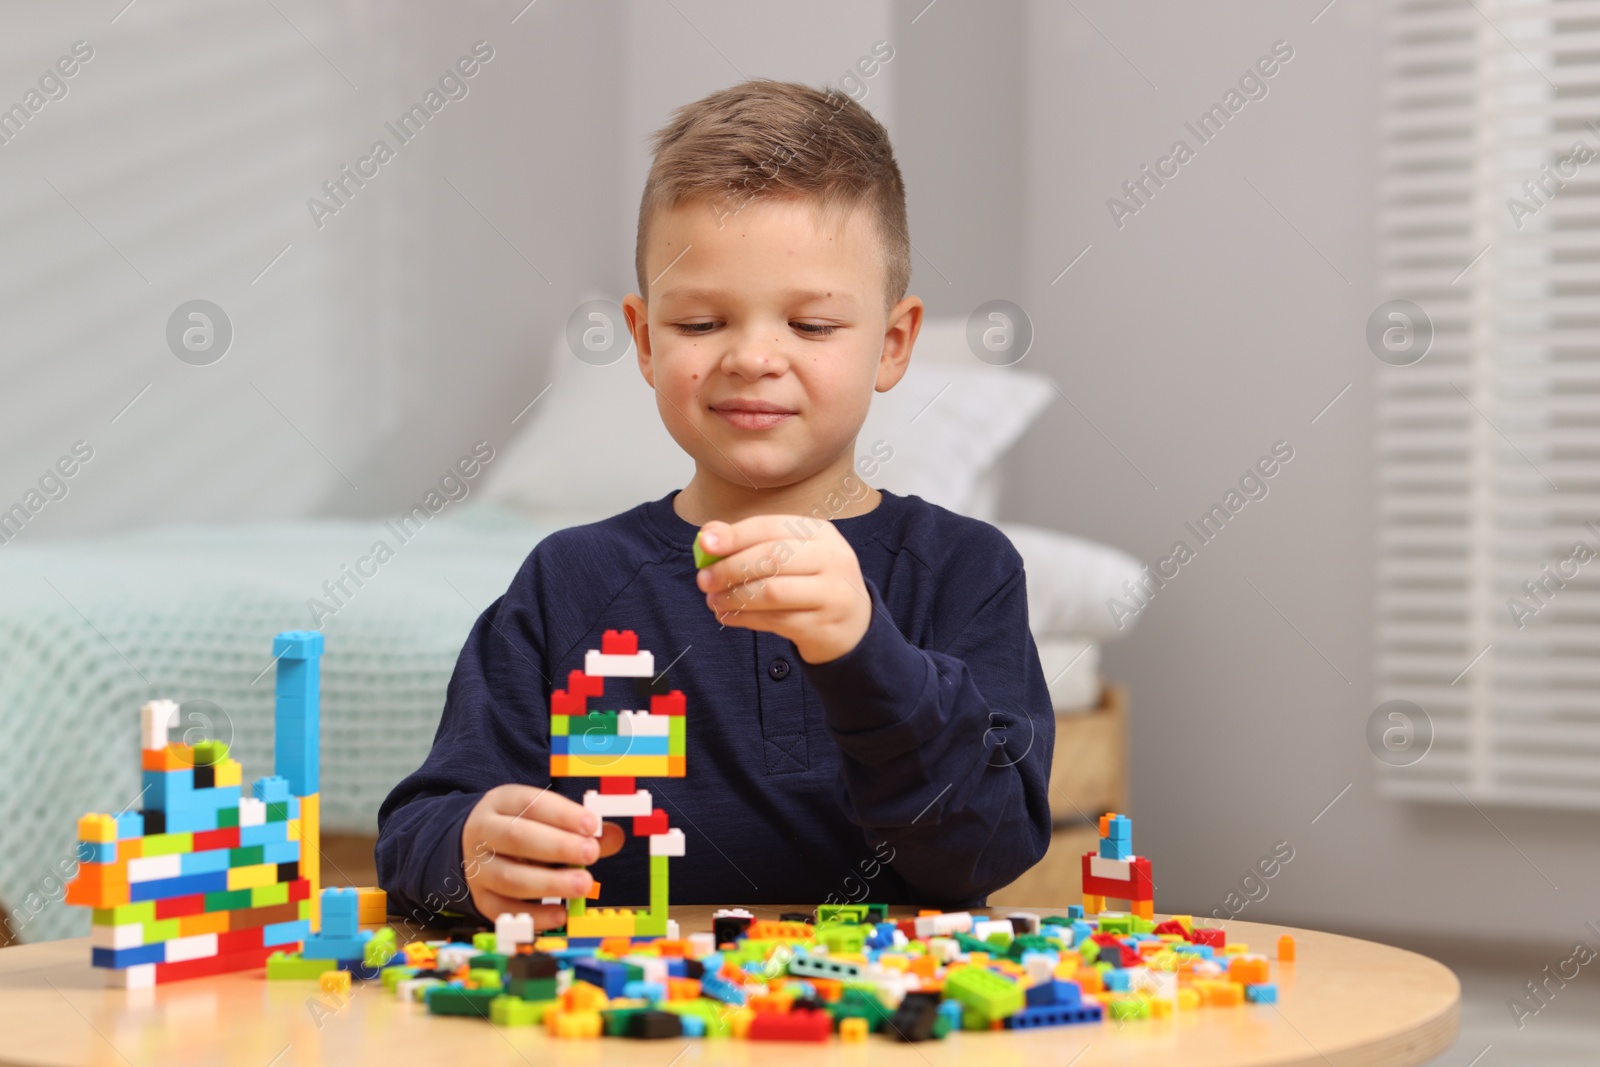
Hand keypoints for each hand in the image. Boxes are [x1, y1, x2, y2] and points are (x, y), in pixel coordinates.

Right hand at [460, 784, 623, 928]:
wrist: (474, 846)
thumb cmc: (523, 828)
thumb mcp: (545, 817)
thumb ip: (580, 828)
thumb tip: (614, 837)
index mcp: (502, 802)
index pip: (530, 803)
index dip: (562, 814)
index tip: (592, 825)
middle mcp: (484, 832)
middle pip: (517, 837)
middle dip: (557, 847)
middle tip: (591, 854)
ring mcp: (478, 867)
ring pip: (509, 877)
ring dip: (550, 883)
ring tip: (584, 885)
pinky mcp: (481, 898)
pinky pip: (504, 911)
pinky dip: (534, 915)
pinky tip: (561, 913)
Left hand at [694, 515, 871, 663]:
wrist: (853, 624)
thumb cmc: (812, 582)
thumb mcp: (792, 555)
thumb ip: (752, 543)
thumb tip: (708, 535)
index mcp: (821, 533)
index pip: (771, 528)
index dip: (735, 535)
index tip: (704, 543)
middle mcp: (832, 559)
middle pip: (772, 558)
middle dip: (730, 568)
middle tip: (704, 579)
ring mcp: (832, 594)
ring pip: (772, 592)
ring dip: (734, 596)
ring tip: (713, 600)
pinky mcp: (823, 625)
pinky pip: (774, 621)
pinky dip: (744, 618)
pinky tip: (728, 615)